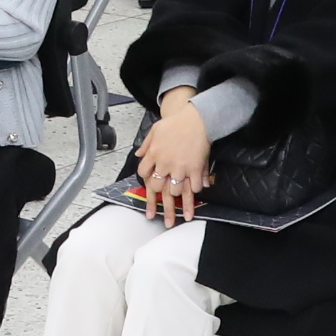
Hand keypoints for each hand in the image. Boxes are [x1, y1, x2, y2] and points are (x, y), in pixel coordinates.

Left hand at [137, 95, 211, 220]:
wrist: (196, 118)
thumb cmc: (176, 123)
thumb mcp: (155, 130)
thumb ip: (146, 144)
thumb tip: (138, 154)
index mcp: (153, 154)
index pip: (144, 174)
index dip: (146, 184)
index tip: (149, 192)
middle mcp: (165, 163)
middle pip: (158, 188)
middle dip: (160, 203)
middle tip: (162, 216)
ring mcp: (180, 168)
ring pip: (175, 192)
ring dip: (178, 204)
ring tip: (182, 217)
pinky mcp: (195, 168)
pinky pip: (193, 187)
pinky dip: (195, 194)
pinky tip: (196, 201)